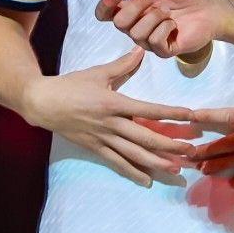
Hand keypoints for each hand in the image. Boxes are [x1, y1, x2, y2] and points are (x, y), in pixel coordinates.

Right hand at [22, 49, 198, 187]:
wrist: (42, 103)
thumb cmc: (70, 86)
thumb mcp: (97, 73)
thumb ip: (122, 65)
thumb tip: (141, 51)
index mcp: (114, 103)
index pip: (149, 110)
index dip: (171, 113)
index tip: (191, 116)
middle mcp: (111, 124)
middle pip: (146, 137)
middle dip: (170, 145)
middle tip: (191, 150)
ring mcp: (103, 139)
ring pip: (134, 154)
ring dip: (156, 163)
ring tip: (176, 169)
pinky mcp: (95, 148)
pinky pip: (117, 163)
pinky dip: (133, 172)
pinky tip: (148, 181)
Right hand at [95, 0, 224, 58]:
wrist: (209, 7)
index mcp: (132, 9)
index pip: (105, 13)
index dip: (105, 5)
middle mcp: (137, 26)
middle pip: (119, 23)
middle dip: (136, 7)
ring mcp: (149, 40)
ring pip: (136, 33)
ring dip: (154, 16)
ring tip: (168, 11)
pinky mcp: (163, 50)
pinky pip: (154, 41)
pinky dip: (164, 28)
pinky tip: (174, 24)